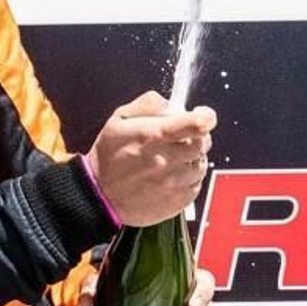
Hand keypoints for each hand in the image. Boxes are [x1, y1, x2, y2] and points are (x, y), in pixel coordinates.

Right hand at [84, 91, 216, 226]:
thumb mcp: (119, 120)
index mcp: (153, 136)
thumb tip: (173, 105)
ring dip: (192, 158)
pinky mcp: (178, 201)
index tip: (202, 114)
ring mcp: (174, 183)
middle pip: (203, 142)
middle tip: (181, 138)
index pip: (197, 123)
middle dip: (197, 136)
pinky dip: (189, 177)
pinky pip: (197, 184)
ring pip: (201, 164)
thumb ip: (148, 104)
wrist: (100, 196)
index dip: (206, 116)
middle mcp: (167, 160)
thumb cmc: (109, 156)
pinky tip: (171, 176)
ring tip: (172, 159)